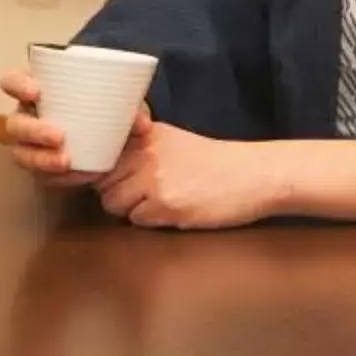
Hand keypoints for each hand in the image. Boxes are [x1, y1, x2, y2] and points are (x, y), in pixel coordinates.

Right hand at [0, 67, 147, 186]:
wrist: (113, 137)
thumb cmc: (105, 107)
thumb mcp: (121, 102)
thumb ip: (131, 109)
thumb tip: (140, 123)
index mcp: (39, 89)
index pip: (13, 81)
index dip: (17, 85)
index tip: (36, 92)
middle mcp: (28, 116)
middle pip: (15, 124)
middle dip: (33, 131)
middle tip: (59, 136)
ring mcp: (31, 145)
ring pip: (22, 154)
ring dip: (41, 160)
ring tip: (66, 162)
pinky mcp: (41, 168)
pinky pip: (41, 176)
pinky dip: (59, 178)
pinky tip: (79, 175)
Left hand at [96, 124, 281, 230]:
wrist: (254, 176)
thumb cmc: (217, 163)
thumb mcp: (174, 142)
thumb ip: (141, 149)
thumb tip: (104, 167)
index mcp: (147, 134)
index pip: (101, 153)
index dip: (104, 170)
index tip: (115, 177)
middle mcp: (145, 152)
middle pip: (102, 180)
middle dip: (116, 191)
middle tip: (142, 194)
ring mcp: (153, 178)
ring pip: (112, 202)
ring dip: (130, 208)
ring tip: (158, 204)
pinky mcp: (164, 204)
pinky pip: (136, 220)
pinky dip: (150, 221)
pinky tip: (173, 211)